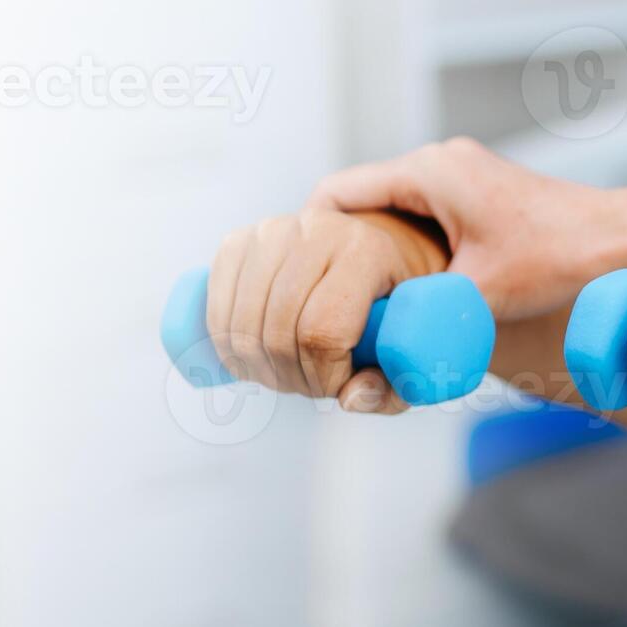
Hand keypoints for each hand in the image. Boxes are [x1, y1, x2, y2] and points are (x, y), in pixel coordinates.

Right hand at [207, 208, 445, 413]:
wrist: (368, 252)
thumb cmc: (391, 305)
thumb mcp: (411, 345)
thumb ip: (397, 385)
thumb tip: (350, 398)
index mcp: (367, 250)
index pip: (322, 330)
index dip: (323, 375)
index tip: (338, 384)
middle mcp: (317, 229)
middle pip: (278, 331)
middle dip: (290, 377)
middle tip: (310, 384)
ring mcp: (272, 230)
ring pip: (241, 325)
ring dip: (256, 367)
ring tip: (286, 372)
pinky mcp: (239, 241)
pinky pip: (215, 308)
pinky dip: (226, 346)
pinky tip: (251, 357)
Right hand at [308, 137, 626, 322]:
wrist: (623, 240)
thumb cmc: (559, 259)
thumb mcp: (479, 294)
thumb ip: (418, 317)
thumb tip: (364, 360)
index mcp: (428, 174)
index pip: (333, 195)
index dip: (306, 240)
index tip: (297, 285)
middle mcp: (439, 164)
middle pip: (355, 201)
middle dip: (332, 248)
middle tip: (317, 299)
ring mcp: (459, 176)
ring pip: (387, 208)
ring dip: (369, 248)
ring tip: (354, 299)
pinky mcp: (477, 194)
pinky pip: (418, 214)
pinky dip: (402, 246)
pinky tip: (403, 288)